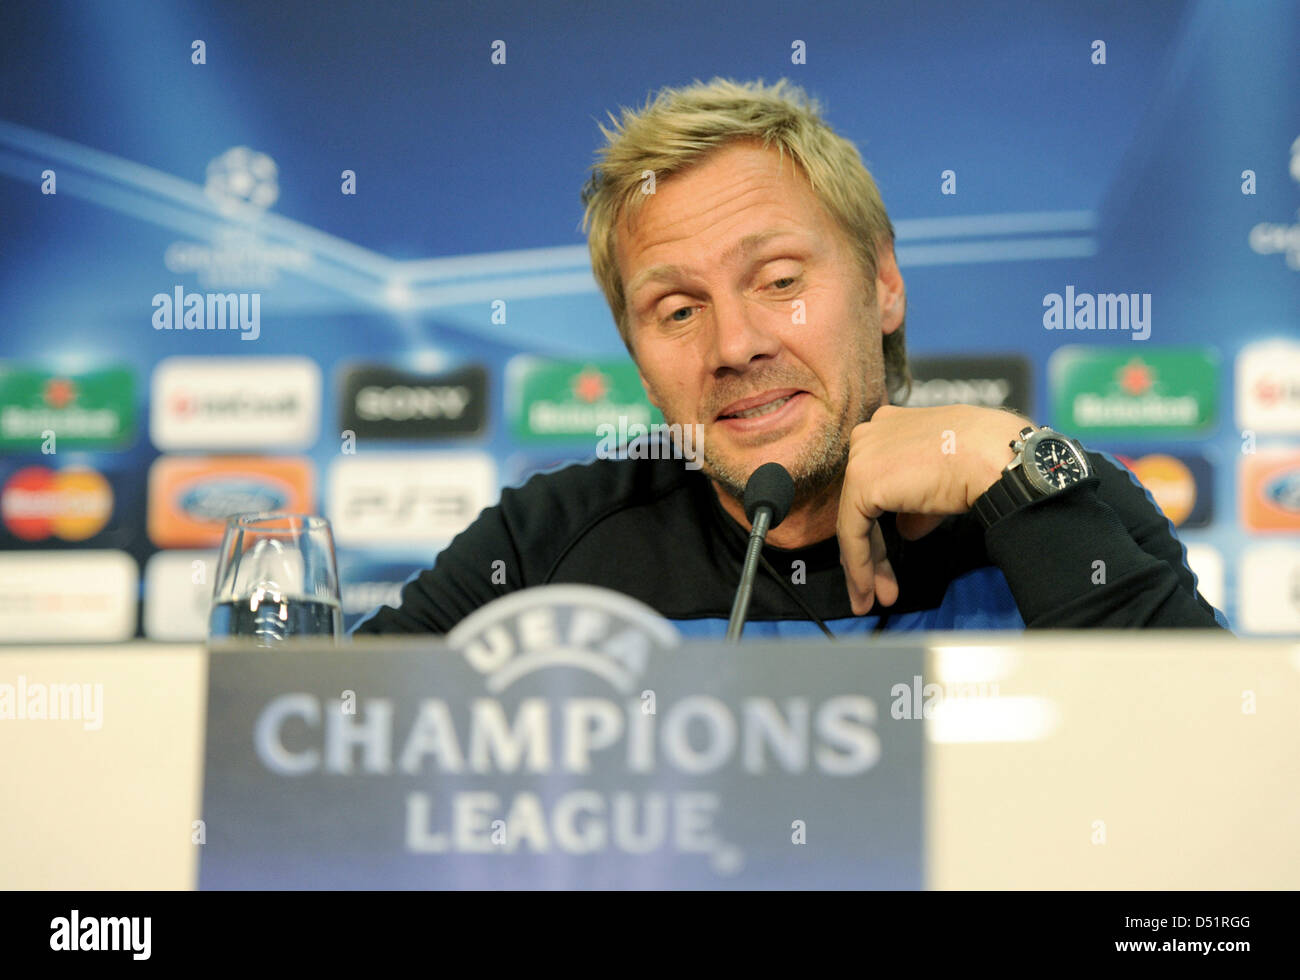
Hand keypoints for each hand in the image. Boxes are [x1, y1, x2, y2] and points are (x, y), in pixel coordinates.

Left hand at [837, 404, 1027, 613]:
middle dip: (872, 551)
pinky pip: (853, 532)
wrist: (998, 457)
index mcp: (891, 425)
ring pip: (854, 520)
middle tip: (879, 588)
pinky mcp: (862, 481)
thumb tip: (905, 531)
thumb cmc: (985, 461)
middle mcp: (870, 434)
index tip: (886, 561)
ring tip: (874, 599)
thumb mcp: (943, 484)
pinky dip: (861, 565)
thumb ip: (918, 507)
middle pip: (862, 503)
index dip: (881, 526)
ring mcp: (863, 455)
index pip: (877, 483)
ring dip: (864, 566)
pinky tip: (869, 590)